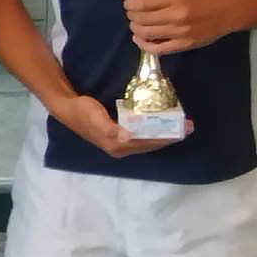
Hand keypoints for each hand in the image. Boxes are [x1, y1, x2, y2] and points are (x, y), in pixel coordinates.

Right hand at [51, 94, 191, 157]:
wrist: (67, 108)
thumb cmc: (82, 111)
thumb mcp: (96, 118)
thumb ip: (110, 129)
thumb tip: (127, 137)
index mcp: (117, 145)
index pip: (147, 142)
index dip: (166, 136)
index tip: (183, 129)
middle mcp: (121, 148)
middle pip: (150, 144)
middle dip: (170, 136)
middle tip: (189, 126)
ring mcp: (120, 143)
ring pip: (148, 141)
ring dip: (164, 134)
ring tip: (180, 126)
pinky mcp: (119, 136)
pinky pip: (142, 136)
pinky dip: (154, 131)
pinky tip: (161, 125)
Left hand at [119, 0, 235, 54]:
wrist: (226, 12)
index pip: (142, 3)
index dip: (129, 3)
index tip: (128, 2)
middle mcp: (176, 16)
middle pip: (141, 19)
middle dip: (131, 15)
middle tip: (132, 13)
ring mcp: (180, 33)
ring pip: (145, 34)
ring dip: (135, 28)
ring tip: (137, 23)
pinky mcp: (183, 46)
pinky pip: (157, 49)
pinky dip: (143, 44)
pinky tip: (140, 38)